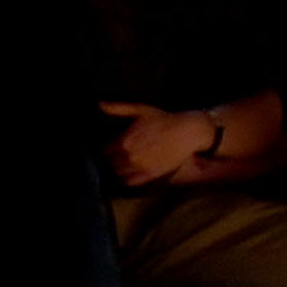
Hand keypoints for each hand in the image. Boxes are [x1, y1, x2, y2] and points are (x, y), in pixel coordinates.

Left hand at [97, 101, 214, 188]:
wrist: (187, 133)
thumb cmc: (164, 119)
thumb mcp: (140, 110)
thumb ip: (119, 108)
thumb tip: (100, 104)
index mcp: (124, 141)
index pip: (105, 150)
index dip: (108, 147)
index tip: (112, 145)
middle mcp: (129, 156)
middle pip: (110, 162)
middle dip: (112, 158)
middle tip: (118, 154)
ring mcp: (140, 167)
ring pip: (118, 173)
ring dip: (118, 168)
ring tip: (124, 163)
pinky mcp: (150, 175)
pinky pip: (130, 181)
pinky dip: (127, 178)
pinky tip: (130, 172)